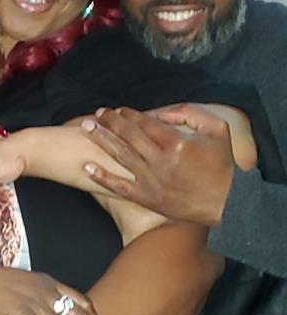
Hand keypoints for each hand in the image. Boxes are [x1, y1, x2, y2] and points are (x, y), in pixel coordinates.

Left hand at [81, 106, 235, 226]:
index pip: (145, 123)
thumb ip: (191, 114)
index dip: (128, 114)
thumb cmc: (223, 165)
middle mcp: (161, 161)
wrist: (229, 205)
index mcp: (177, 143)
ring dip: (102, 140)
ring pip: (120, 156)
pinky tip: (87, 167)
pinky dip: (102, 177)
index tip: (118, 109)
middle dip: (110, 122)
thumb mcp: (217, 130)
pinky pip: (120, 187)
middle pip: (128, 136)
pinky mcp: (148, 198)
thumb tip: (163, 112)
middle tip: (97, 114)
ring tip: (87, 128)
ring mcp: (152, 181)